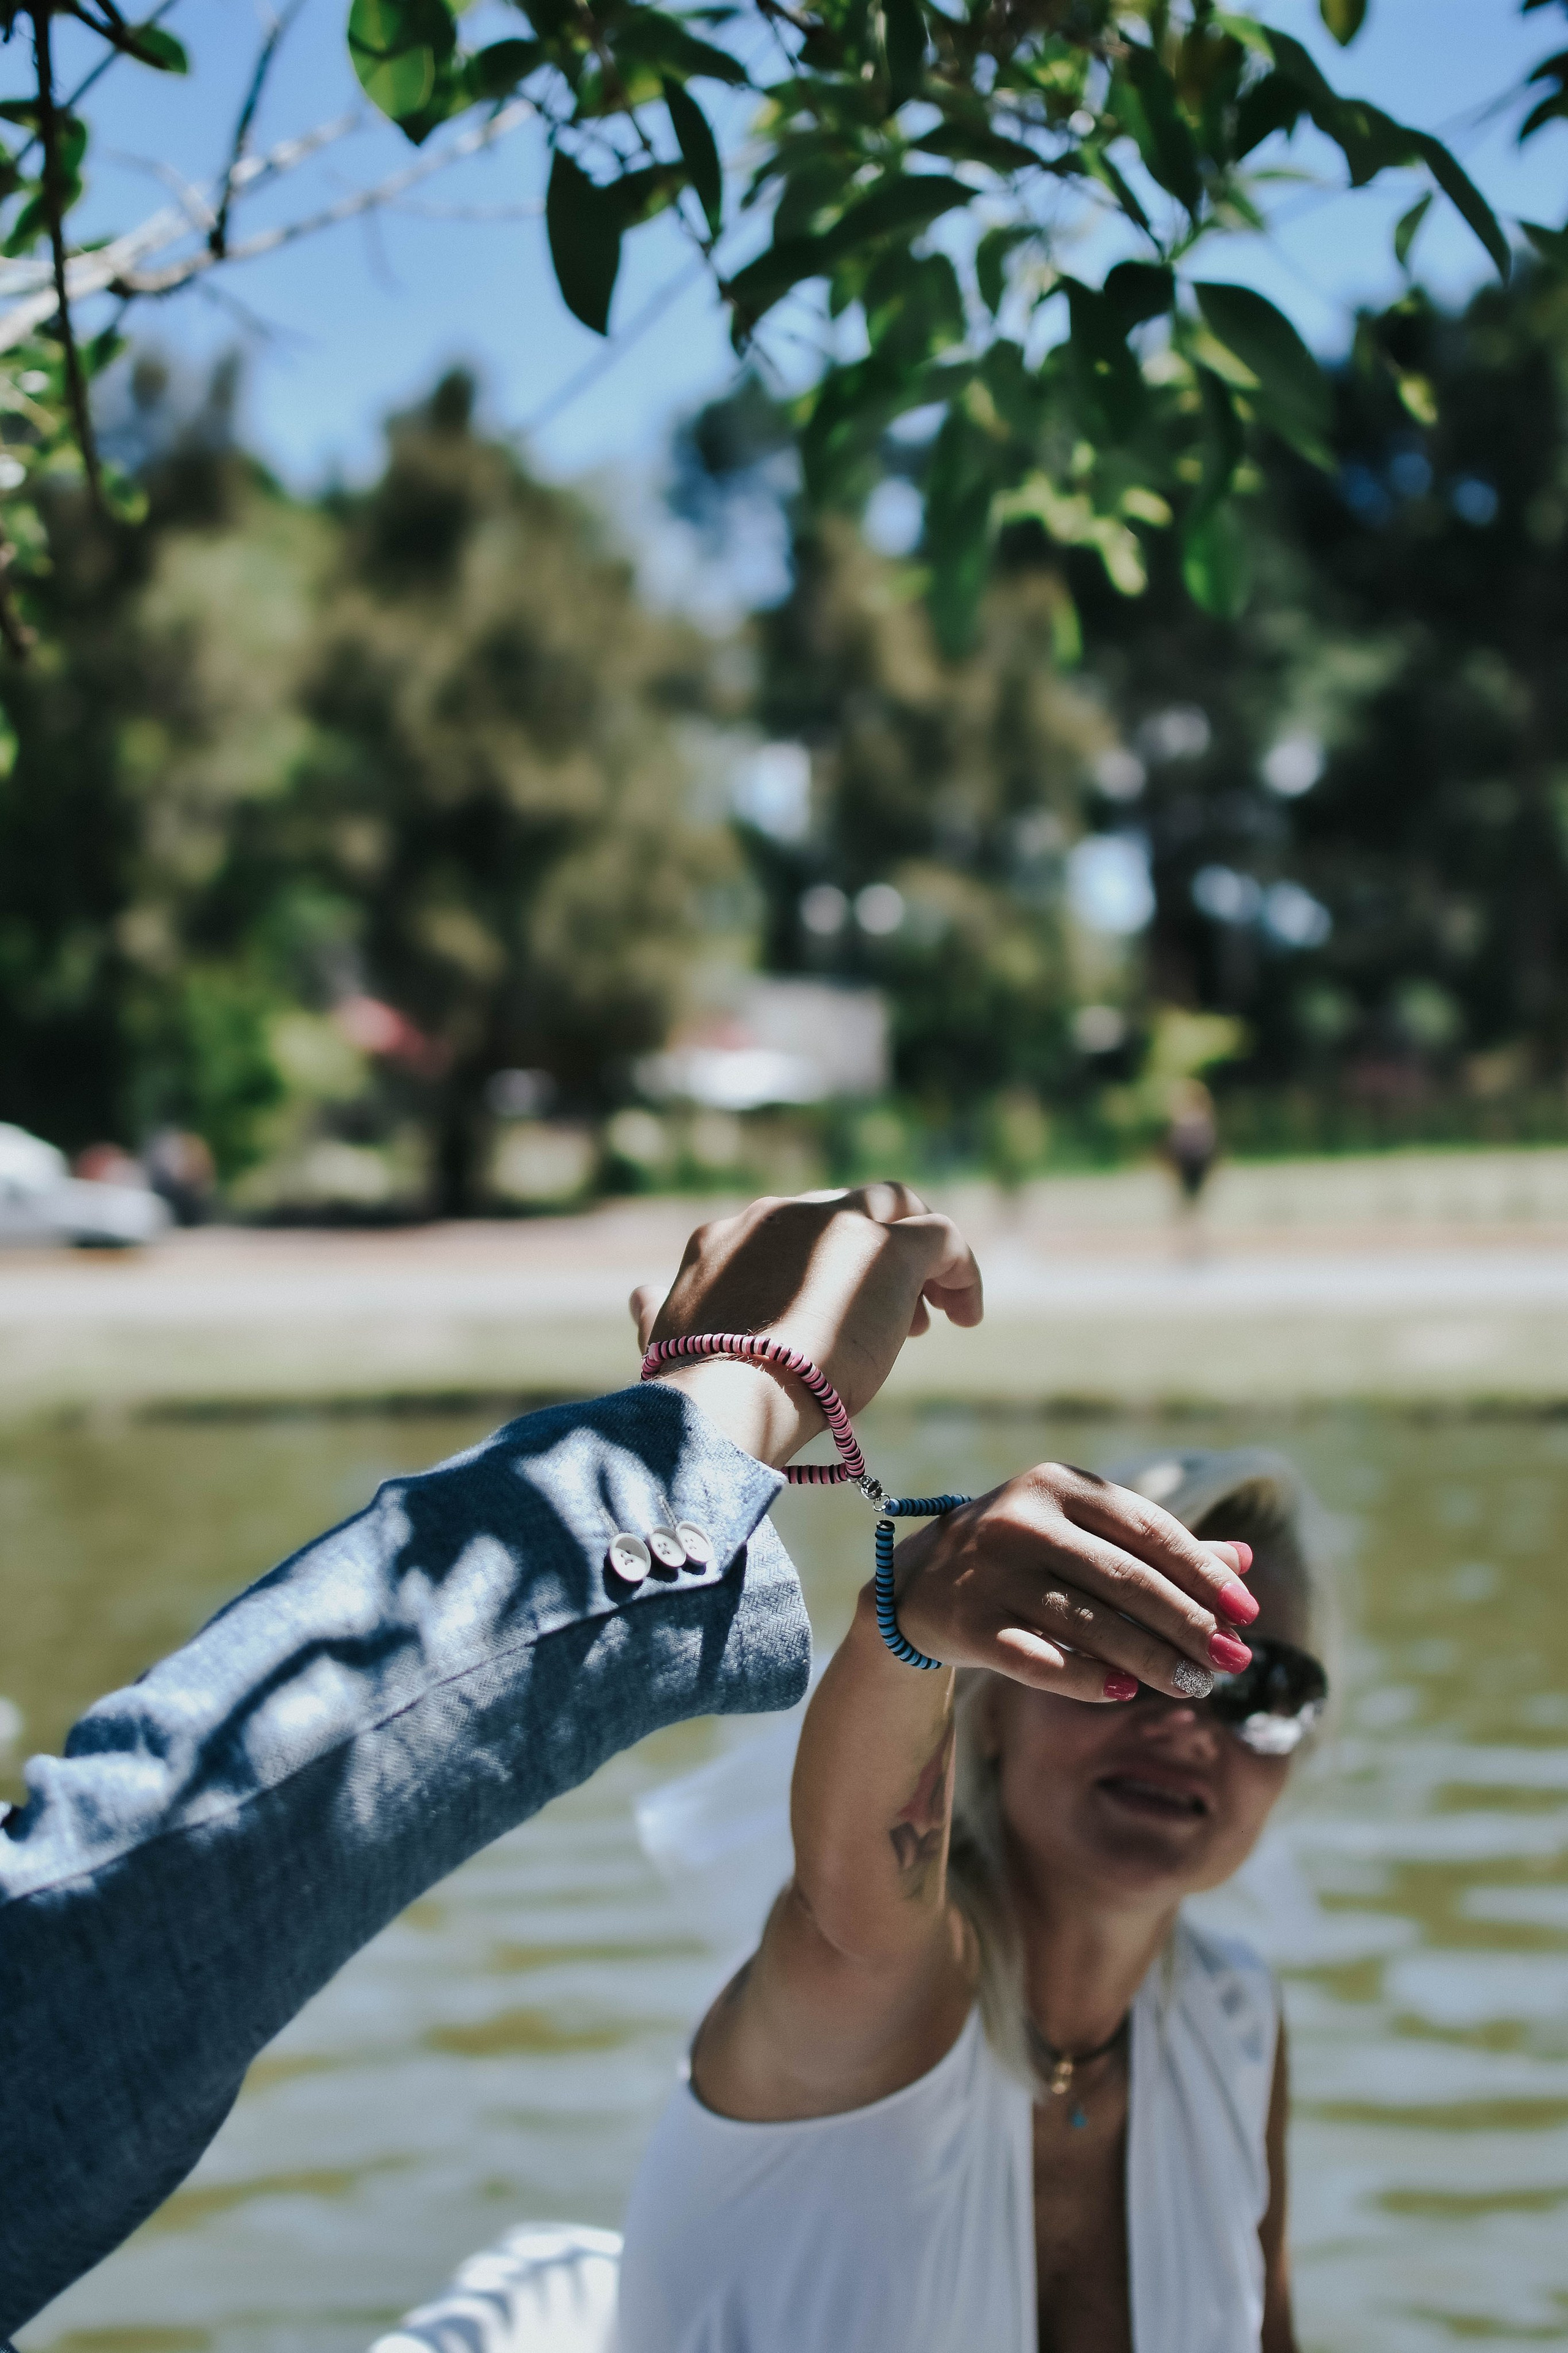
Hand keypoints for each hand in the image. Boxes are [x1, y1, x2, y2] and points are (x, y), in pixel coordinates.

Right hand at [629, 1184, 982, 1468]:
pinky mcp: (889, 1248)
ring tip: (934, 1315)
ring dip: (915, 1256)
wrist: (727, 1396)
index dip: (818, 1271)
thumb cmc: (691, 1387)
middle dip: (868, 1258)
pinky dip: (959, 1268)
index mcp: (725, 1237)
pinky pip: (941, 1236)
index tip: (831, 1320)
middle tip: (892, 1320)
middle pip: (845, 1211)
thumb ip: (655, 1314)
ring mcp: (836, 1225)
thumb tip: (639, 1295)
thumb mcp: (664, 1343)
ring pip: (896, 1206)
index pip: (787, 1232)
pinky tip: (967, 1314)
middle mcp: (780, 1216)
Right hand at [890, 1462, 1257, 1700]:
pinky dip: (1084, 1678)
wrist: (917, 1582)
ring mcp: (990, 1571)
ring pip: (1090, 1624)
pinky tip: (1124, 1692)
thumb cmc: (1023, 1555)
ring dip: (1152, 1660)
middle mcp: (1022, 1520)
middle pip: (1127, 1580)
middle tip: (1232, 1662)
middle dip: (1189, 1625)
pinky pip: (1038, 1660)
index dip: (1204, 1574)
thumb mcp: (1081, 1532)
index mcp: (1057, 1484)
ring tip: (1196, 1686)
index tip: (1247, 1613)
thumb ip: (1156, 1545)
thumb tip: (1242, 1562)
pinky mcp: (967, 1622)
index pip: (1149, 1529)